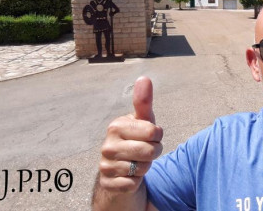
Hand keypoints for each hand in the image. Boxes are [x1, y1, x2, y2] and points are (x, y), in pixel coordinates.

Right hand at [98, 76, 162, 193]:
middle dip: (154, 153)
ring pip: (142, 169)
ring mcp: (105, 165)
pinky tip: (130, 175)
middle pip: (149, 152)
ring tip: (138, 162)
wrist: (121, 171)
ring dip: (145, 168)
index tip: (150, 136)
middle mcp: (107, 145)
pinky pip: (133, 184)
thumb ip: (144, 102)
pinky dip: (136, 181)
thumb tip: (144, 77)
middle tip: (146, 151)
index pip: (153, 132)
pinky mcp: (108, 184)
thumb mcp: (143, 121)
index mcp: (116, 126)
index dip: (157, 136)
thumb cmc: (136, 140)